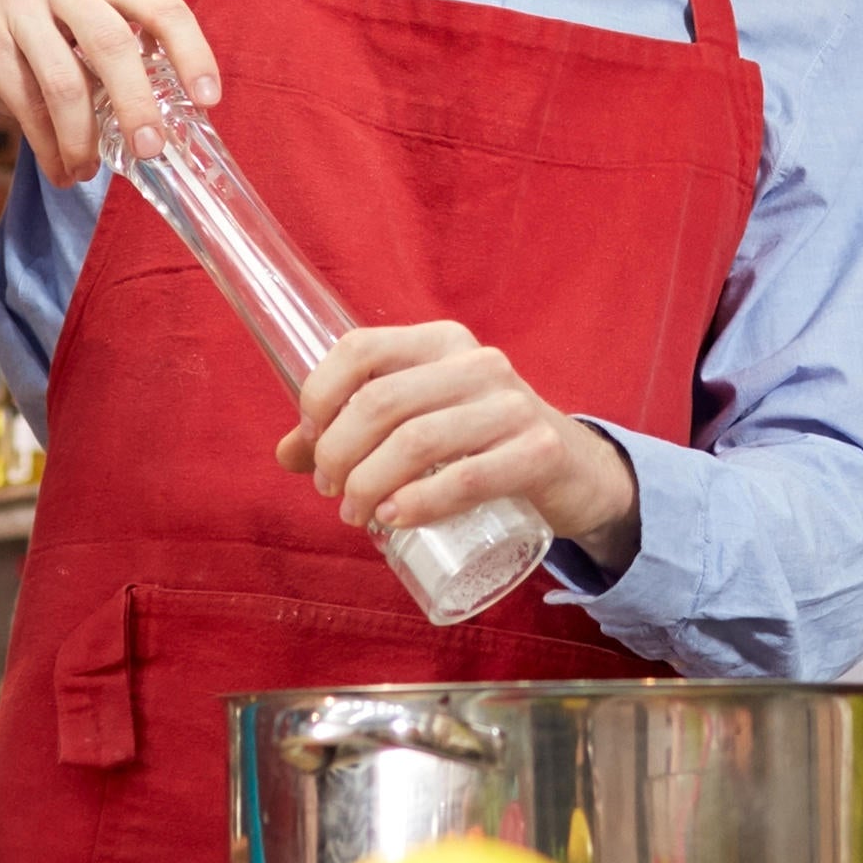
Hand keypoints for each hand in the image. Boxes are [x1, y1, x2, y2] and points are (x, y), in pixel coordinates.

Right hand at [0, 0, 219, 183]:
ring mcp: (20, 4)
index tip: (208, 100)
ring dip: (82, 139)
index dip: (193, 53)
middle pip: (115, 45)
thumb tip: (160, 128)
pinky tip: (58, 169)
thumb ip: (112, 64)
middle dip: (138, 106)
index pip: (164, 8)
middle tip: (151, 151)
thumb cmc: (17, 33)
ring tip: (86, 172)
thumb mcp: (71, 32)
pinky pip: (26, 102)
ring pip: (66, 82)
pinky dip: (47, 145)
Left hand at [284, 321, 637, 548]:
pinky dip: (421, 502)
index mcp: (440, 343)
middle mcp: (477, 362)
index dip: (320, 395)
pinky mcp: (539, 451)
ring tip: (357, 515)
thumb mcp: (421, 424)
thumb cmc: (483, 445)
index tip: (310, 441)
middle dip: (338, 453)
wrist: (576, 472)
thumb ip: (354, 432)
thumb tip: (287, 452)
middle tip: (332, 492)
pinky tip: (395, 519)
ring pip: (417, 440)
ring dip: (370, 485)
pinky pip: (467, 477)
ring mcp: (512, 405)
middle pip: (380, 401)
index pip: (360, 348)